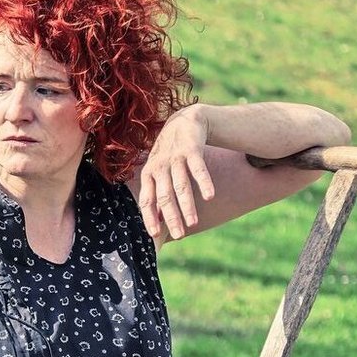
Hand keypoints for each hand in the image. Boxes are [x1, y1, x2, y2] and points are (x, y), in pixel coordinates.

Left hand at [139, 105, 213, 240]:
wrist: (183, 121)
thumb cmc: (169, 154)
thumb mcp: (158, 172)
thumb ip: (157, 193)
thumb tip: (157, 221)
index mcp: (148, 175)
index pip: (146, 200)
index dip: (150, 217)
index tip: (155, 235)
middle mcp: (158, 167)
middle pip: (164, 196)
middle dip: (171, 217)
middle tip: (180, 234)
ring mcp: (174, 158)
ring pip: (180, 186)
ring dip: (187, 205)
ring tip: (193, 223)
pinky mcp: (191, 149)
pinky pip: (198, 168)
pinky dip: (204, 182)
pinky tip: (209, 196)